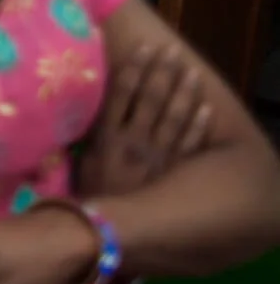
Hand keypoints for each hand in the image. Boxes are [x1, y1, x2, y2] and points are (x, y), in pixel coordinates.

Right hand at [78, 43, 209, 198]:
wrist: (108, 234)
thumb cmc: (90, 198)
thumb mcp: (79, 165)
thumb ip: (86, 139)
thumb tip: (77, 114)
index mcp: (108, 138)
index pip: (122, 95)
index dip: (134, 70)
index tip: (143, 49)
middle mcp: (134, 142)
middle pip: (151, 100)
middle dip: (162, 73)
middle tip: (172, 51)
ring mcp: (157, 157)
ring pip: (173, 118)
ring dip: (183, 92)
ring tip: (191, 71)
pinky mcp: (175, 174)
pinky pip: (190, 146)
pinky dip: (198, 126)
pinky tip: (205, 108)